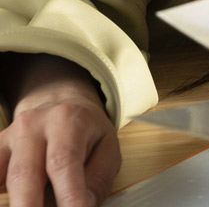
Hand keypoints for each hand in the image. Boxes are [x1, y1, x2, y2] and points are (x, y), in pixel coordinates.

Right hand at [0, 54, 119, 206]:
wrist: (60, 104)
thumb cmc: (87, 132)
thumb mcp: (107, 148)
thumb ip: (97, 178)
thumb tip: (84, 205)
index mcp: (67, 120)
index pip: (64, 161)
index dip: (68, 193)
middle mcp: (32, 125)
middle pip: (25, 173)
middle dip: (30, 206)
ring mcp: (9, 137)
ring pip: (3, 178)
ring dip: (15, 203)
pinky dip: (2, 194)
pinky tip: (11, 202)